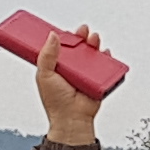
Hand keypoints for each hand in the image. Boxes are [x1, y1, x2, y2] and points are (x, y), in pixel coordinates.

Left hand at [30, 24, 111, 145]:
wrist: (71, 118)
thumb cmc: (56, 101)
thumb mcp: (44, 75)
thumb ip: (46, 55)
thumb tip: (52, 35)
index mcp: (57, 66)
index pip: (61, 47)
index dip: (65, 38)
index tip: (67, 31)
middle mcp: (71, 68)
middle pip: (78, 47)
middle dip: (82, 37)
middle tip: (82, 31)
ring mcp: (85, 73)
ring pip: (91, 54)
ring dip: (94, 44)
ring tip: (93, 39)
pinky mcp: (97, 80)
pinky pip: (104, 66)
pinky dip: (106, 58)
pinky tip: (104, 53)